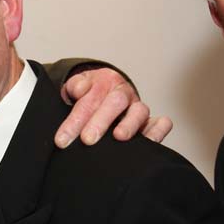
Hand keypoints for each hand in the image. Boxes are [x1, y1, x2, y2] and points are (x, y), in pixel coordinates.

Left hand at [56, 69, 172, 147]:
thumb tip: (79, 89)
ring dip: (129, 124)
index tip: (62, 139)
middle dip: (100, 121)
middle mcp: (123, 94)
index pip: (88, 100)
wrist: (105, 91)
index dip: (74, 121)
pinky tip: (151, 140)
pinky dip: (159, 130)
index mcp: (104, 82)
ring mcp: (137, 108)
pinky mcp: (150, 123)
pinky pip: (161, 123)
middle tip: (87, 139)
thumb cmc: (88, 95)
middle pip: (114, 103)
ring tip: (119, 137)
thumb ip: (75, 86)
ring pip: (139, 111)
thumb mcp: (76, 87)